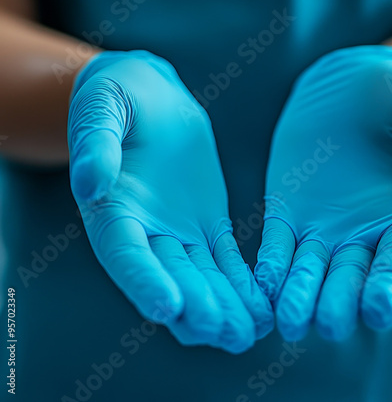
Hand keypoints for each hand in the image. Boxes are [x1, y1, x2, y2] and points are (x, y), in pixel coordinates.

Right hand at [68, 50, 272, 353]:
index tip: (169, 307)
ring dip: (225, 306)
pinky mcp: (207, 224)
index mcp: (111, 210)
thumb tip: (90, 183)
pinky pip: (226, 260)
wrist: (151, 98)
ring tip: (253, 331)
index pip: (125, 254)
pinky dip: (243, 283)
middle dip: (198, 306)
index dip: (144, 281)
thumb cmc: (117, 98)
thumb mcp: (103, 110)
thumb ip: (96, 144)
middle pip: (170, 277)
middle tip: (227, 331)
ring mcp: (178, 232)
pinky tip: (263, 303)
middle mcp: (143, 232)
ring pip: (202, 278)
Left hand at [255, 46, 391, 341]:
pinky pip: (276, 245)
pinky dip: (270, 267)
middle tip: (329, 323)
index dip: (391, 286)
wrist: (347, 84)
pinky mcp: (286, 212)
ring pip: (309, 271)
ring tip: (291, 323)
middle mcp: (361, 234)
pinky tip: (262, 286)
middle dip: (339, 301)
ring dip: (299, 296)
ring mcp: (321, 227)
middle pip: (350, 277)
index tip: (380, 310)